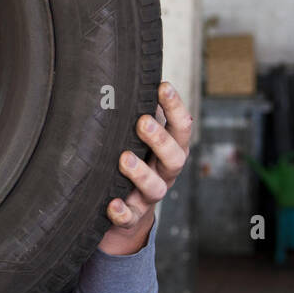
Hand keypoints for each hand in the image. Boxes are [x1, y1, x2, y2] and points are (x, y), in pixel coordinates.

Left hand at [97, 81, 191, 255]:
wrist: (124, 211)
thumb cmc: (132, 161)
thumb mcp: (137, 138)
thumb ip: (137, 113)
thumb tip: (121, 75)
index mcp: (170, 149)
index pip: (181, 127)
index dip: (175, 107)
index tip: (162, 86)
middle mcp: (164, 172)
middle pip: (175, 157)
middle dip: (160, 139)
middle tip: (142, 122)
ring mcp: (148, 196)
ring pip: (155, 189)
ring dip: (141, 173)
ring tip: (123, 159)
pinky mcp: (131, 216)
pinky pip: (130, 217)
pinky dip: (122, 211)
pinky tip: (112, 204)